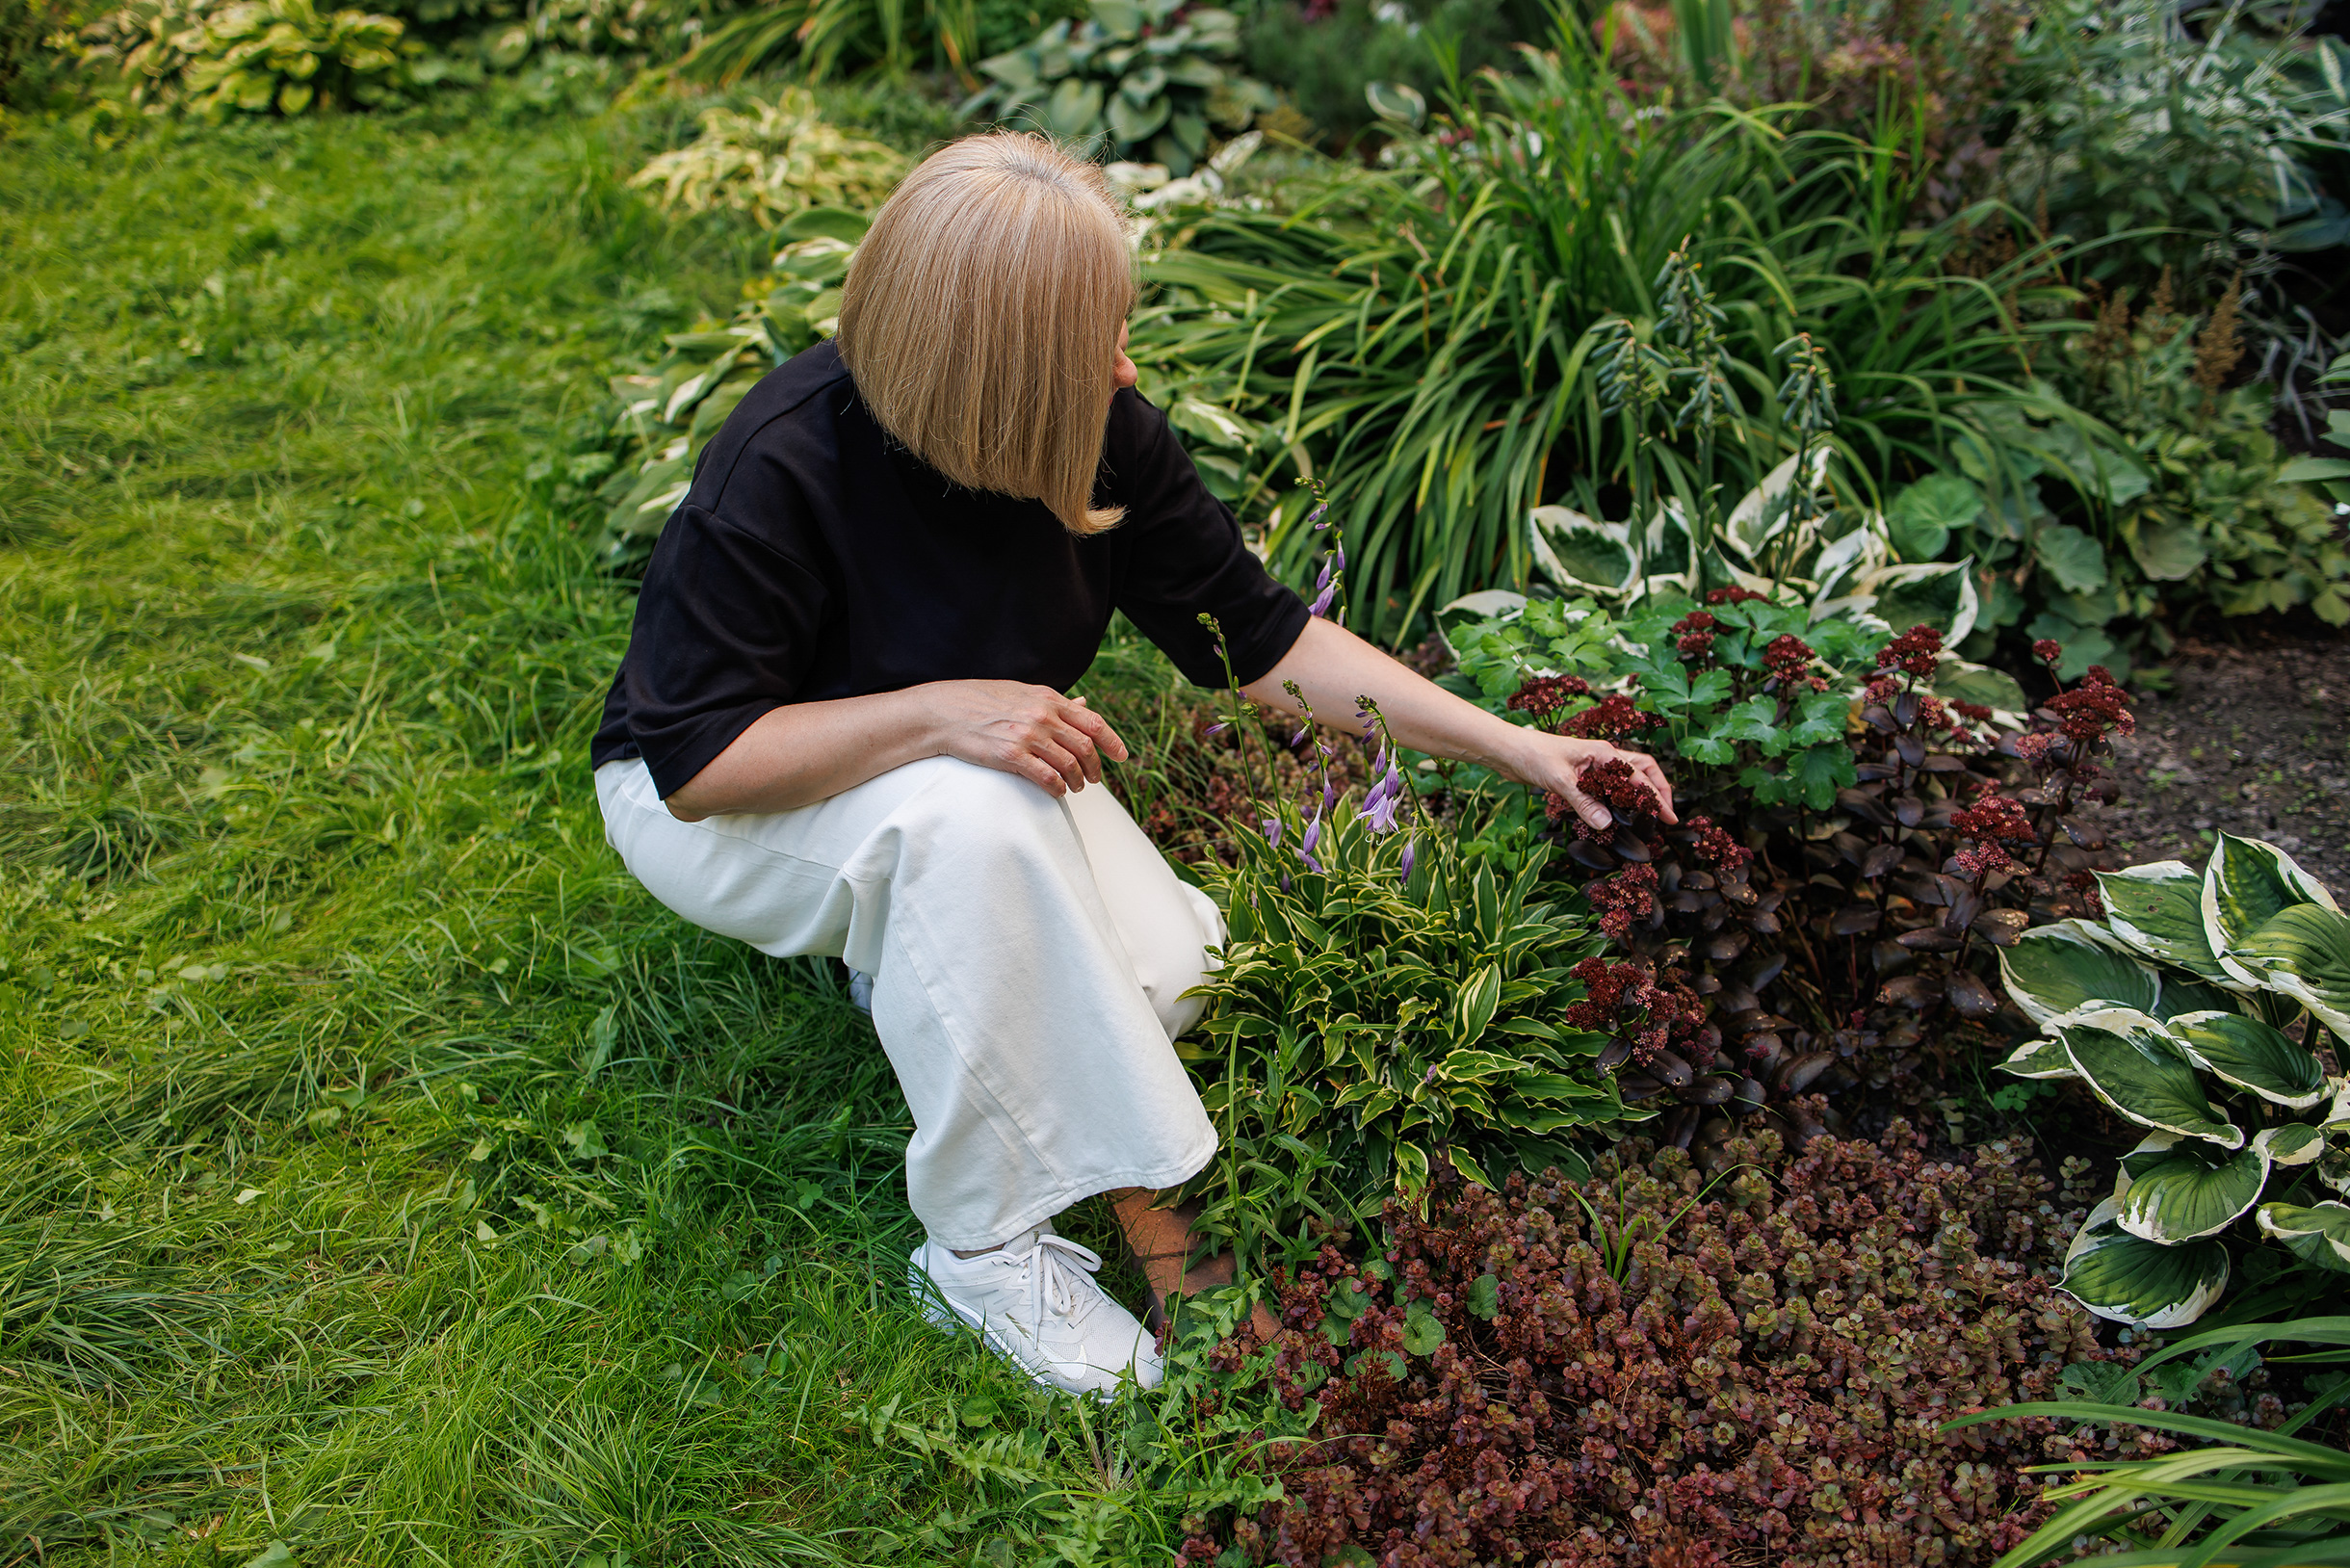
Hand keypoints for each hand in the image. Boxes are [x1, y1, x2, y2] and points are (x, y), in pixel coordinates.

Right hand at [920, 680, 1129, 797]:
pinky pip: (1046, 776)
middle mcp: (1042, 716)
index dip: (1112, 742)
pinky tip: (1057, 792)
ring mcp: (1027, 735)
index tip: (1121, 756)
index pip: (1093, 722)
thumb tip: (1085, 704)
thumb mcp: (1023, 693)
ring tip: (1074, 788)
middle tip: (1093, 780)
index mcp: (1048, 699)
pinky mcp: (1011, 755)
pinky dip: (1057, 788)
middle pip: (1085, 747)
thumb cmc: (983, 702)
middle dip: (1094, 768)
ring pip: (1068, 764)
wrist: (944, 712)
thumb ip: (1056, 703)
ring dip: (1076, 781)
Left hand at [1514, 733, 1677, 833]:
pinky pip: (1606, 789)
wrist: (1509, 751)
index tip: (1670, 818)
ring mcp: (1592, 767)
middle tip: (1666, 815)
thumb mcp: (1560, 781)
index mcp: (1604, 753)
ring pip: (1625, 780)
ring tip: (1648, 817)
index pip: (1641, 775)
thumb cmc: (1533, 756)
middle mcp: (1602, 758)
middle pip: (1642, 771)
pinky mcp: (1580, 778)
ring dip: (1638, 795)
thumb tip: (1607, 825)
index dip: (1659, 796)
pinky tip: (1616, 815)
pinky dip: (1617, 801)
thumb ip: (1584, 803)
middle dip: (1658, 791)